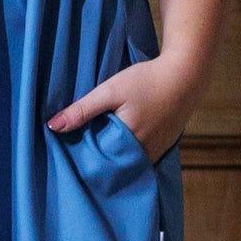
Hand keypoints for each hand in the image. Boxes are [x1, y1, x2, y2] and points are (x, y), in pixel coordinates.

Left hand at [47, 55, 198, 164]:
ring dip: (114, 159)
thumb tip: (53, 126)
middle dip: (97, 163)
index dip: (83, 161)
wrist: (187, 73)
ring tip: (96, 150)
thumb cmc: (148, 80)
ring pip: (128, 164)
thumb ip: (82, 110)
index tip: (68, 155)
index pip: (99, 164)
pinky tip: (119, 144)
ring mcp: (157, 152)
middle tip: (78, 154)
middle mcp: (145, 154)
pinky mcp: (164, 146)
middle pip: (114, 167)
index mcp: (129, 144)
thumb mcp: (110, 91)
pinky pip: (141, 158)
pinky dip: (128, 154)